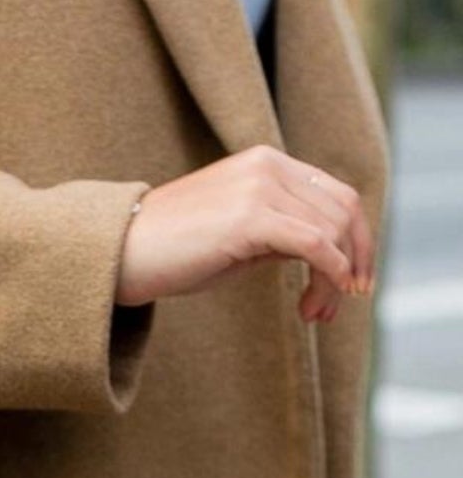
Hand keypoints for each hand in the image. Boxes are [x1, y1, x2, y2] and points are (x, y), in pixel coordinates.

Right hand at [115, 144, 375, 323]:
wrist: (121, 254)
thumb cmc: (173, 252)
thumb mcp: (239, 236)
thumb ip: (282, 234)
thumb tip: (326, 256)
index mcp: (267, 162)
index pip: (337, 195)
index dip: (356, 242)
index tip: (349, 284)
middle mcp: (268, 166)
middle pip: (345, 211)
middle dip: (353, 264)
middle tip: (335, 308)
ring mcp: (259, 187)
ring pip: (333, 230)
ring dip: (336, 280)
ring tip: (313, 314)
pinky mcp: (250, 217)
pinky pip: (315, 244)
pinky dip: (328, 275)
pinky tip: (314, 304)